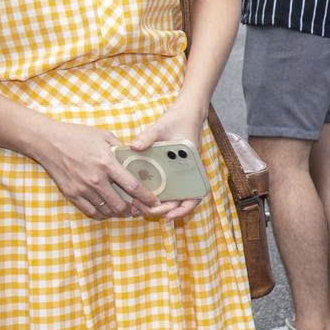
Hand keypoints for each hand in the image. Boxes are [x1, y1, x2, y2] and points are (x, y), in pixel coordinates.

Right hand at [28, 115, 157, 218]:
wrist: (48, 141)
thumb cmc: (77, 135)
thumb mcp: (104, 136)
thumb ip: (121, 148)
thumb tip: (136, 156)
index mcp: (107, 164)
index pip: (133, 186)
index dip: (146, 197)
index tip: (155, 201)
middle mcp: (96, 179)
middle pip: (120, 205)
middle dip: (132, 208)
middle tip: (137, 206)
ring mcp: (82, 189)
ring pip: (106, 210)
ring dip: (117, 211)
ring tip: (123, 207)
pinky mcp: (71, 194)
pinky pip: (90, 212)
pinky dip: (101, 213)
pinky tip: (106, 209)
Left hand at [126, 104, 208, 222]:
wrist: (183, 114)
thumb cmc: (177, 121)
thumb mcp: (162, 127)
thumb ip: (149, 136)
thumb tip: (134, 145)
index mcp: (192, 169)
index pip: (194, 196)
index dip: (183, 210)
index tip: (168, 216)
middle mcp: (186, 176)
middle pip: (177, 202)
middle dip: (160, 209)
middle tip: (140, 208)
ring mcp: (176, 175)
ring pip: (168, 198)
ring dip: (154, 205)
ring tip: (135, 205)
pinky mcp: (166, 172)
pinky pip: (161, 188)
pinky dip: (151, 194)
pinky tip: (136, 194)